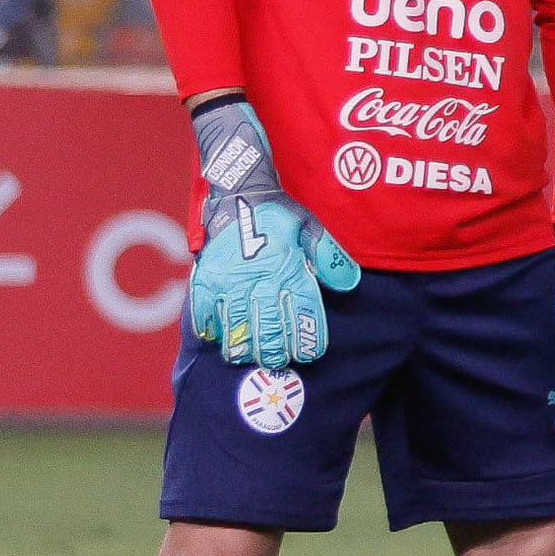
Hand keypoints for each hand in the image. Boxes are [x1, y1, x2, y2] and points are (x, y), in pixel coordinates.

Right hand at [183, 98, 358, 370]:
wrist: (240, 193)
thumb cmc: (280, 216)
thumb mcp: (312, 230)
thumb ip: (330, 258)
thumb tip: (350, 285)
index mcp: (289, 268)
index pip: (303, 314)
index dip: (308, 340)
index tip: (311, 355)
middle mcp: (259, 278)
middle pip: (269, 328)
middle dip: (276, 351)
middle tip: (281, 362)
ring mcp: (229, 281)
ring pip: (236, 328)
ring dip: (245, 347)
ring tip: (252, 357)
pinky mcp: (204, 280)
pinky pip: (204, 314)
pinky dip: (211, 331)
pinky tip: (218, 339)